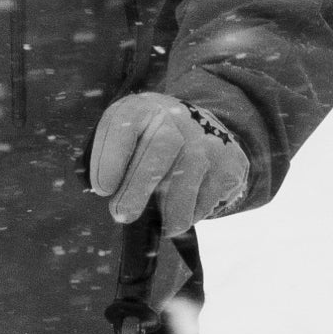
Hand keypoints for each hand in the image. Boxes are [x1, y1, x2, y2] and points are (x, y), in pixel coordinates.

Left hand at [87, 86, 251, 231]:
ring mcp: (208, 138)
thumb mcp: (125, 138)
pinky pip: (208, 196)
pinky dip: (192, 213)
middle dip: (138, 188)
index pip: (126, 124)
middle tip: (122, 215)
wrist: (200, 130)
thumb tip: (107, 192)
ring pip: (188, 178)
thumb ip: (108, 159)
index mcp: (143, 108)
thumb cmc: (149, 142)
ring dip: (169, 211)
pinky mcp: (229, 162)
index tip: (102, 189)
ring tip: (159, 225)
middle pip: (160, 149)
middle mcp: (178, 117)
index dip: (111, 157)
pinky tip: (182, 211)